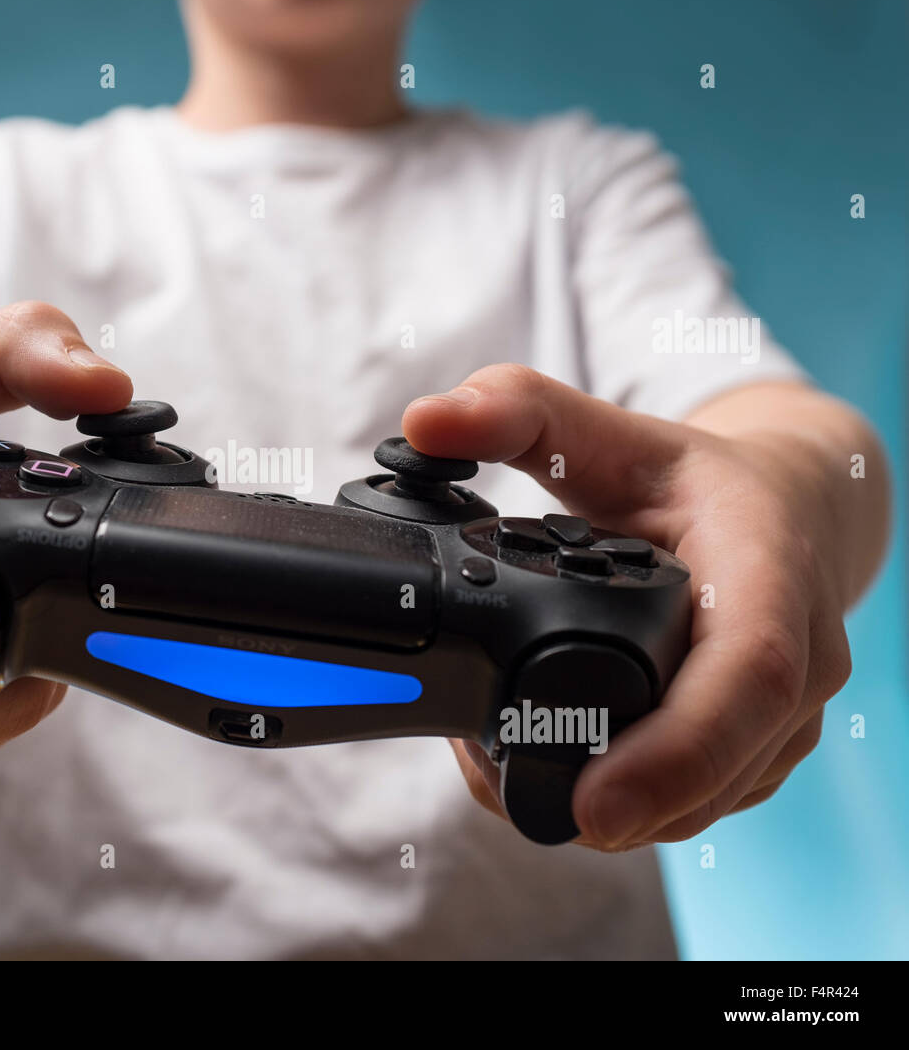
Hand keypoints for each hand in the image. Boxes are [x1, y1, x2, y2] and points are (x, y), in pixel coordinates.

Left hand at [404, 365, 875, 849]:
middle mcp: (800, 656)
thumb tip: (423, 421)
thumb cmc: (685, 479)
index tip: (596, 806)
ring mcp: (787, 716)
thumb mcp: (603, 431)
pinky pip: (699, 801)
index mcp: (768, 570)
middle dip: (616, 801)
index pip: (750, 675)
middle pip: (722, 766)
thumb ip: (513, 412)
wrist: (773, 510)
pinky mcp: (761, 751)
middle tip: (504, 788)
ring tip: (506, 764)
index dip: (679, 752)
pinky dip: (626, 801)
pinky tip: (552, 766)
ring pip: (705, 801)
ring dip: (613, 810)